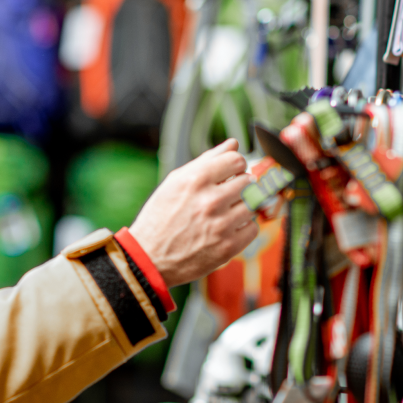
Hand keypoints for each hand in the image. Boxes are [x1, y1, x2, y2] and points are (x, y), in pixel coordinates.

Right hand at [130, 139, 257, 287]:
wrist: (149, 257)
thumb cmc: (159, 218)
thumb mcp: (174, 182)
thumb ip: (206, 160)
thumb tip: (232, 144)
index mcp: (195, 180)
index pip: (236, 160)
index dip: (234, 165)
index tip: (230, 173)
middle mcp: (210, 201)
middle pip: (248, 181)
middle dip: (239, 185)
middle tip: (225, 195)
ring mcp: (221, 225)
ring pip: (252, 204)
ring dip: (242, 206)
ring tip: (224, 212)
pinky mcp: (228, 247)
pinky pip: (252, 228)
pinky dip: (243, 227)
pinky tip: (227, 228)